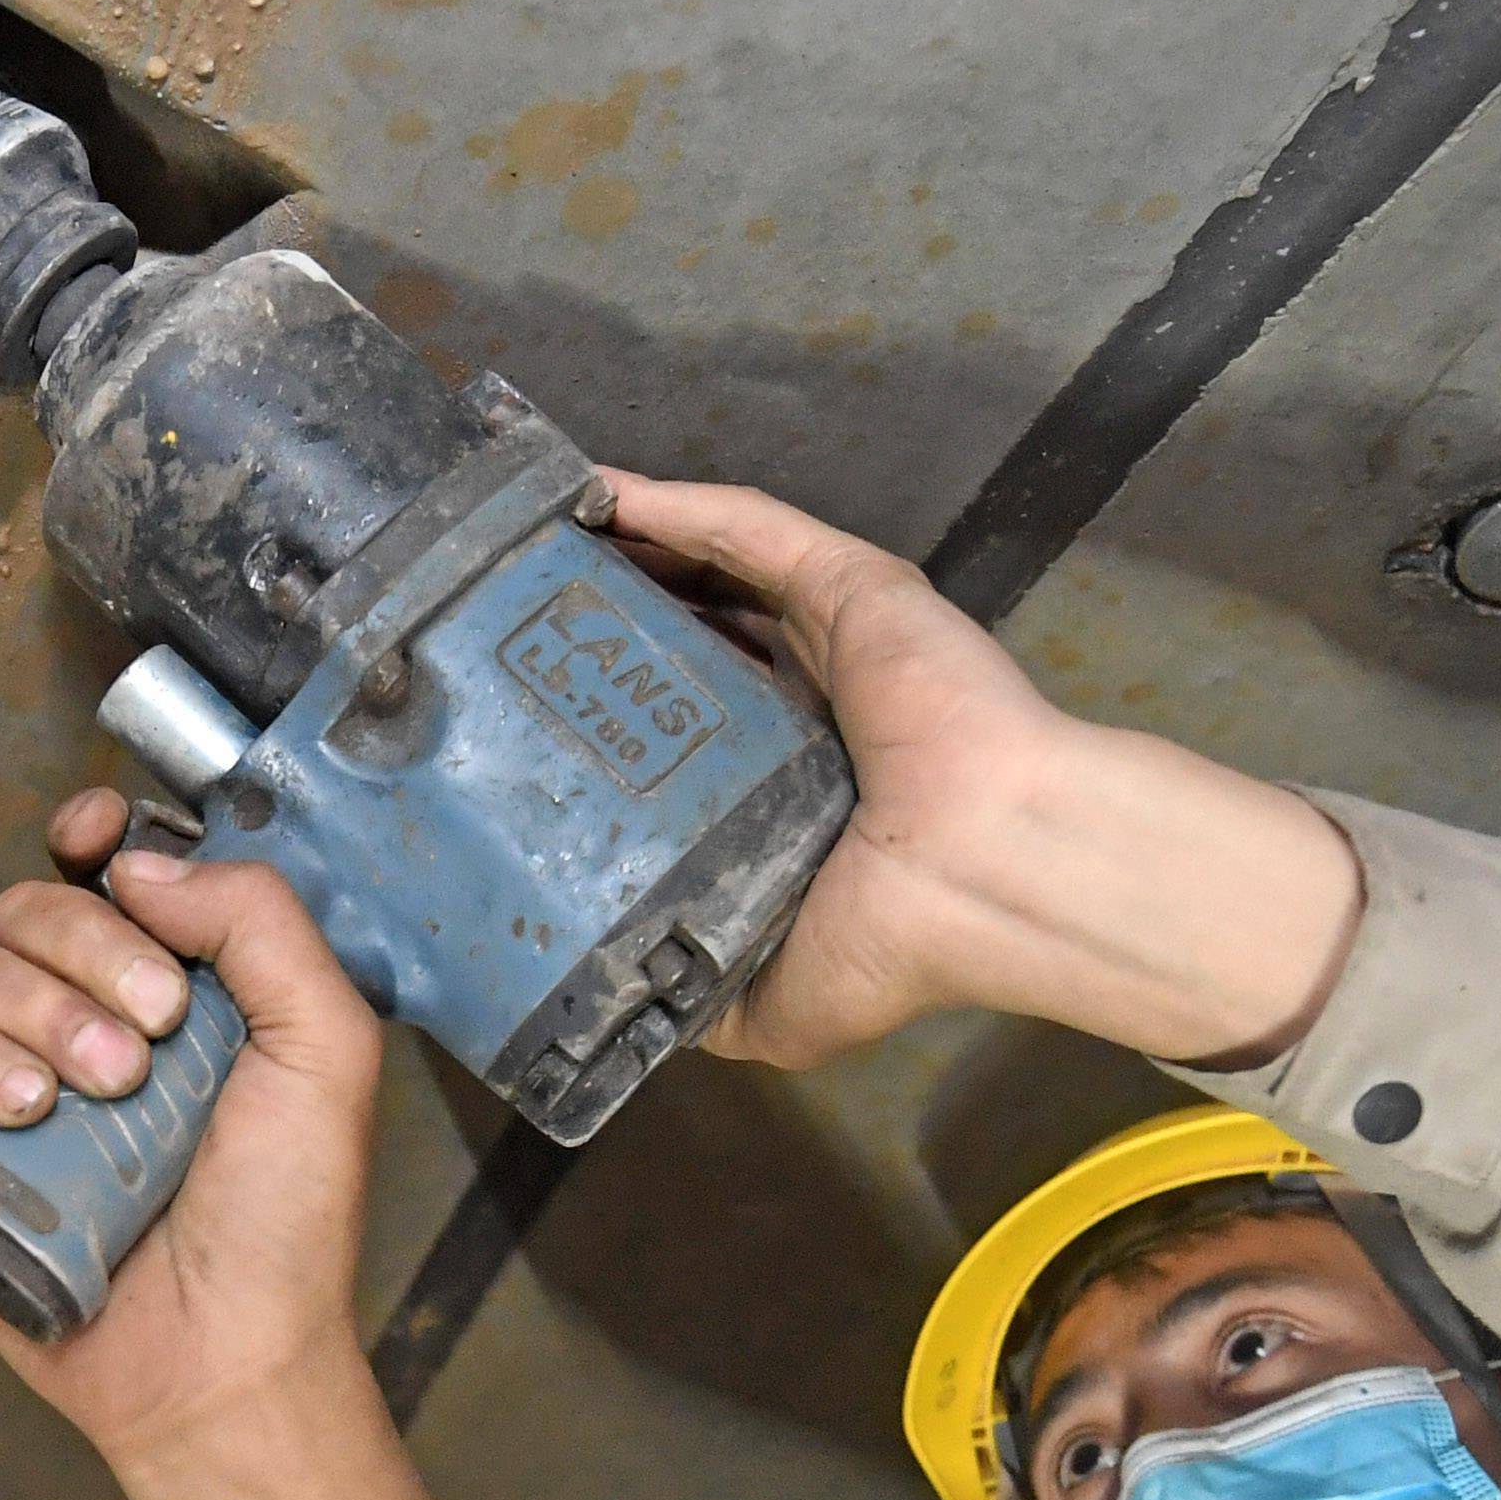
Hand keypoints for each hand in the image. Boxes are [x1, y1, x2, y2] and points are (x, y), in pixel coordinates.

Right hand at [0, 790, 384, 1460]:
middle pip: (31, 905)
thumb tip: (144, 862)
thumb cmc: (288, 1222)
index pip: (109, 867)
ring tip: (103, 1089)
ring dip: (35, 1009)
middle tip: (154, 1032)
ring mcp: (23, 1078)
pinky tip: (30, 1111)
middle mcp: (95, 1016)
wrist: (226, 1356)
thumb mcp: (326, 1050)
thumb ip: (262, 925)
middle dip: (87, 947)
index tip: (99, 841)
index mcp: (184, 981)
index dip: (91, 837)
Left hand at [599, 472, 1363, 1072]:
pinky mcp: (848, 584)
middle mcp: (811, 701)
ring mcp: (831, 635)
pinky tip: (600, 493)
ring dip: (628, 549)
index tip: (532, 712)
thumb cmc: (896, 941)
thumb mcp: (770, 1006)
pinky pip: (744, 528)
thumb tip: (627, 1003)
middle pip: (691, 632)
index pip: (692, 727)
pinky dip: (671, 505)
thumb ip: (705, 993)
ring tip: (536, 539)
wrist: (986, 878)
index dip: (618, 709)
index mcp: (796, 787)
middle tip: (513, 617)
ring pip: (710, 569)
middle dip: (609, 617)